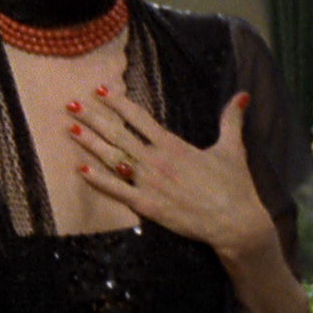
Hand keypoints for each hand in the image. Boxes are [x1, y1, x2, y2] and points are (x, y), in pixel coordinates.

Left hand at [67, 88, 274, 257]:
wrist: (235, 222)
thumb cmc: (235, 186)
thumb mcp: (233, 149)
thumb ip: (231, 121)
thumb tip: (242, 95)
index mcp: (174, 146)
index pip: (140, 118)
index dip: (118, 103)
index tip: (99, 90)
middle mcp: (156, 161)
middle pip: (118, 134)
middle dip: (94, 118)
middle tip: (71, 104)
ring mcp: (149, 183)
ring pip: (113, 158)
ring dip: (89, 143)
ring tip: (69, 128)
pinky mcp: (146, 205)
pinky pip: (116, 190)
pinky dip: (97, 179)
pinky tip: (79, 168)